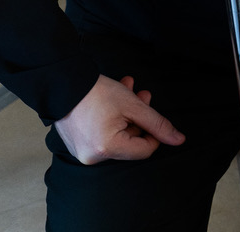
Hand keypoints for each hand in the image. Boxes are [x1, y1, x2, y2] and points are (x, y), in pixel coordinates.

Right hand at [54, 74, 185, 164]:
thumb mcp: (134, 106)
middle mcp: (93, 157)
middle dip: (139, 117)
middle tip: (141, 94)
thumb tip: (179, 141)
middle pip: (131, 141)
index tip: (151, 114)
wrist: (60, 83)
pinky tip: (115, 98)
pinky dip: (112, 119)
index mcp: (107, 149)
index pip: (145, 150)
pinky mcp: (78, 144)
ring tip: (129, 89)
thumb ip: (158, 124)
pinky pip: (103, 135)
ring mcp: (83, 152)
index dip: (154, 132)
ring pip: (118, 135)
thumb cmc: (96, 93)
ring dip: (127, 114)